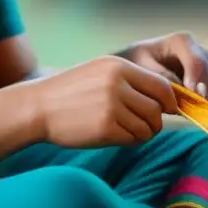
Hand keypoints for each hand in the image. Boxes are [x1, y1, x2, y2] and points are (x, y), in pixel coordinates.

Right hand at [31, 56, 178, 148]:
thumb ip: (130, 81)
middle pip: (156, 108)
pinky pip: (133, 138)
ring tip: (126, 130)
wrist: (38, 107)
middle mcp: (117, 84)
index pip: (161, 85)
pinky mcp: (105, 128)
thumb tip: (166, 98)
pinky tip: (115, 136)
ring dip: (142, 133)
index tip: (168, 110)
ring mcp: (111, 106)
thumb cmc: (71, 93)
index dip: (169, 101)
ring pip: (147, 126)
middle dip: (155, 121)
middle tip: (145, 126)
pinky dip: (130, 141)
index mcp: (118, 67)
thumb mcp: (100, 73)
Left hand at [118, 31, 207, 100]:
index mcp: (181, 41)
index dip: (195, 80)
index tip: (191, 95)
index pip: (196, 62)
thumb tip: (185, 90)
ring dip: (205, 94)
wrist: (134, 63)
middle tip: (193, 105)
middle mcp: (196, 47)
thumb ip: (163, 77)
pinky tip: (190, 105)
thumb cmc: (135, 62)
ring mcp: (202, 60)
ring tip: (190, 107)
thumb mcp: (143, 68)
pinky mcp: (202, 73)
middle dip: (203, 89)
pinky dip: (203, 97)